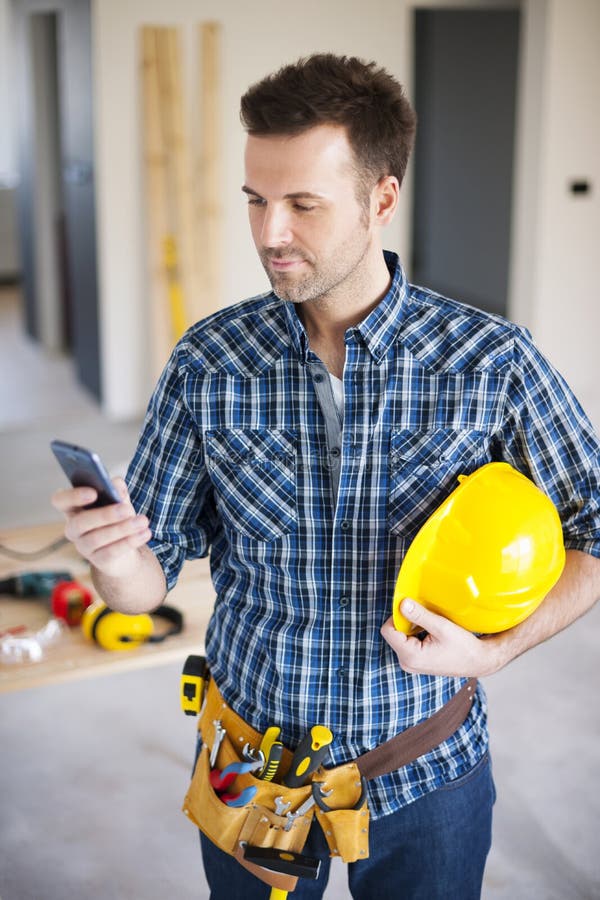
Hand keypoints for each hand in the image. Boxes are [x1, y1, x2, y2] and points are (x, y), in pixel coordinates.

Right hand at [51, 477, 151, 578]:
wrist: (125, 547)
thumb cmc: (117, 518)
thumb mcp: (118, 500)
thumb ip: (116, 489)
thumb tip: (116, 485)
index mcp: (74, 508)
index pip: (60, 500)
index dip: (73, 496)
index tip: (93, 493)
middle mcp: (73, 528)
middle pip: (80, 523)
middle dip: (104, 515)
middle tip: (127, 510)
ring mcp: (84, 547)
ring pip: (97, 538)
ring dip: (122, 529)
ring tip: (142, 521)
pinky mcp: (98, 561)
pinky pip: (110, 552)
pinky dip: (129, 541)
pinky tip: (144, 533)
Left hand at [380, 598, 500, 677]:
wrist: (479, 661)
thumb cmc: (465, 648)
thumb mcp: (442, 627)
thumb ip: (420, 615)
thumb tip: (402, 603)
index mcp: (410, 656)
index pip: (388, 630)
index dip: (397, 615)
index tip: (412, 607)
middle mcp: (407, 662)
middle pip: (393, 632)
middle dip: (406, 621)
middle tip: (426, 616)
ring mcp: (411, 663)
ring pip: (401, 635)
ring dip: (413, 626)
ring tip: (431, 625)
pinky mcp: (416, 661)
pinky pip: (408, 641)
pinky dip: (417, 632)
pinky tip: (432, 632)